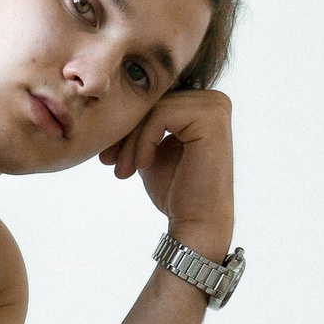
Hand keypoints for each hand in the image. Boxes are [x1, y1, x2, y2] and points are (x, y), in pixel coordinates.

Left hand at [102, 88, 233, 258]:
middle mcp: (214, 101)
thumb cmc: (174, 191)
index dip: (127, 125)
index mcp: (202, 105)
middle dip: (125, 133)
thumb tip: (114, 103)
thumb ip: (142, 125)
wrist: (195, 222)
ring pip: (153, 108)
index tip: (109, 156)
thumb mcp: (151, 149)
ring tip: (124, 170)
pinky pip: (161, 114)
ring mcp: (215, 107)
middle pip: (152, 101)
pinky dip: (144, 140)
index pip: (152, 101)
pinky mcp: (211, 118)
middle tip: (110, 162)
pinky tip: (143, 165)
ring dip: (131, 141)